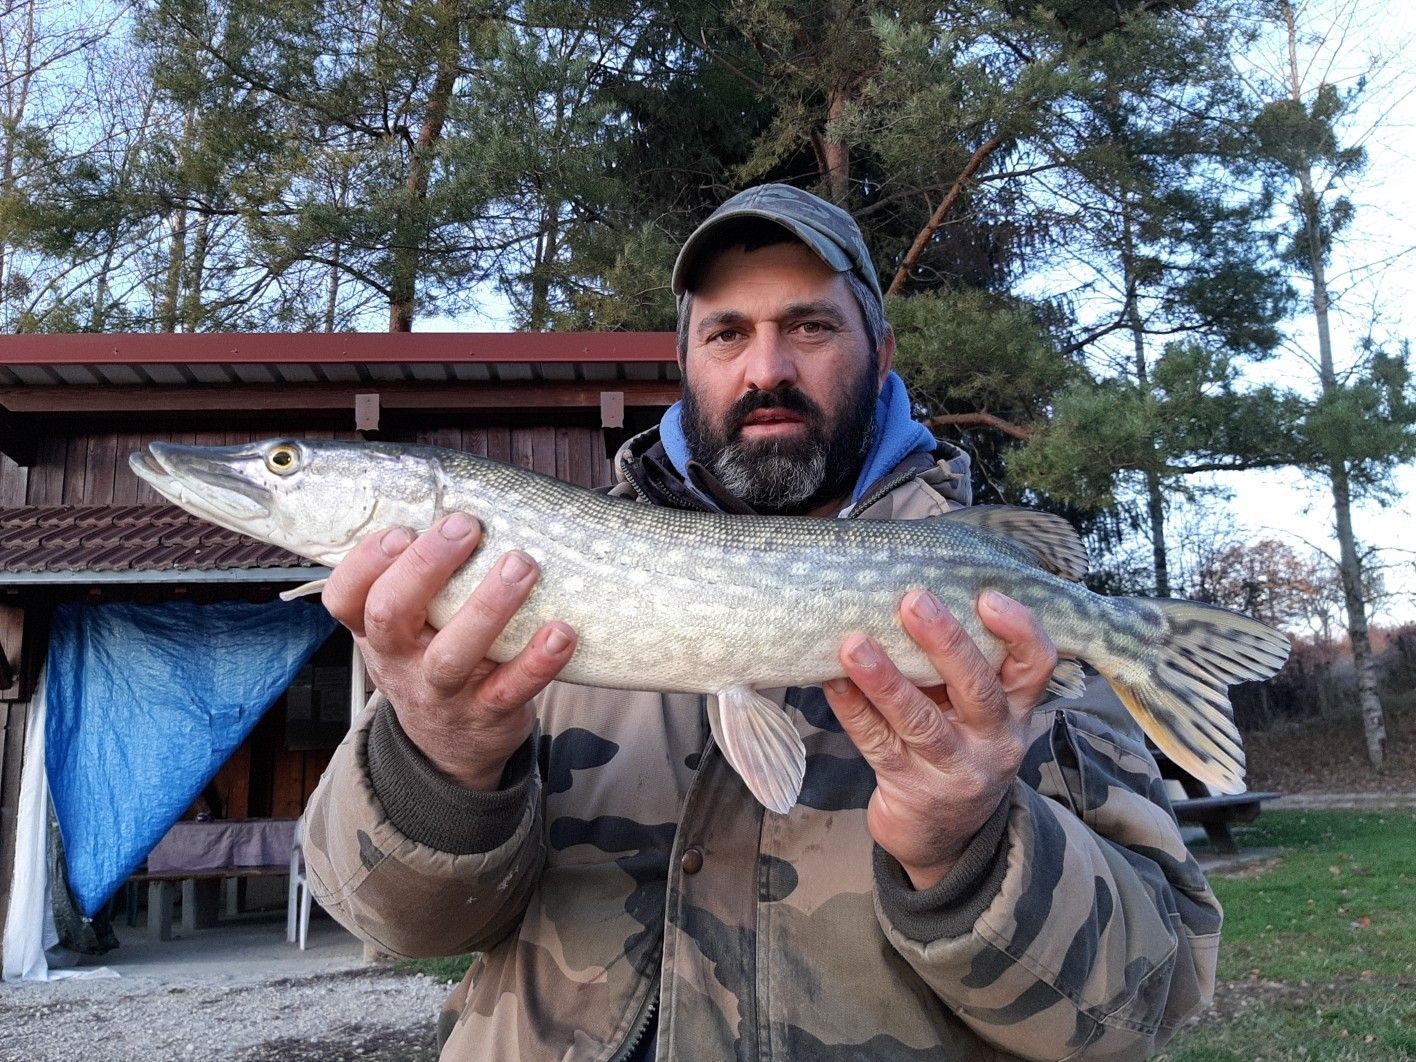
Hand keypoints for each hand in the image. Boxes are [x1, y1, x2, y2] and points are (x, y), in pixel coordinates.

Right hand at [322, 512, 576, 790]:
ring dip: (488, 606)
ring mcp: (443, 692)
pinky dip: (538, 661)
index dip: (364, 563)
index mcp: (375, 632)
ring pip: (453, 654)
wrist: (451, 749)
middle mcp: (400, 662)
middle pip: (391, 614)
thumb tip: (455, 494)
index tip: (400, 530)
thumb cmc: (431, 660)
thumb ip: (418, 579)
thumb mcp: (407, 628)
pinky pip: (512, 688)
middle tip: (465, 525)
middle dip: (425, 566)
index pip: (346, 598)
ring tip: (522, 565)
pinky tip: (562, 631)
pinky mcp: (488, 713)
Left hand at [823, 589, 1055, 890]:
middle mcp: (994, 741)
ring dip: (886, 680)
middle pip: (979, 689)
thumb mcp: (977, 713)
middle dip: (946, 642)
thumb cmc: (956, 746)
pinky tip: (832, 682)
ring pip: (921, 722)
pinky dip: (853, 710)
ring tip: (854, 645)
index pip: (1036, 666)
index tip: (988, 597)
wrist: (944, 837)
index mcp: (1015, 710)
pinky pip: (878, 744)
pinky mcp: (912, 789)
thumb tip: (907, 597)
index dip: (1020, 630)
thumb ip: (960, 668)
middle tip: (913, 601)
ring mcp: (954, 770)